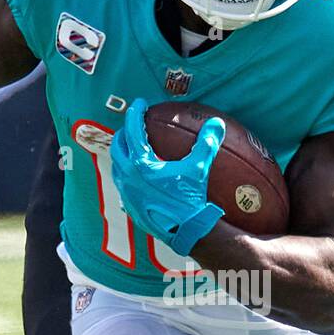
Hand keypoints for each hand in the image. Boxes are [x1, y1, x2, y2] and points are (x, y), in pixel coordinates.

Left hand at [110, 99, 224, 255]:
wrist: (184, 231)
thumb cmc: (189, 199)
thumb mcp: (198, 169)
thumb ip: (206, 144)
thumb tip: (217, 123)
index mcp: (140, 163)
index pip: (133, 131)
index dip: (136, 114)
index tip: (140, 104)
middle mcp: (128, 176)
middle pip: (118, 147)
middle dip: (123, 134)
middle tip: (132, 127)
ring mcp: (126, 193)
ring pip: (116, 167)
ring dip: (122, 155)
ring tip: (130, 150)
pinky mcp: (129, 206)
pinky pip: (122, 186)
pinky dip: (126, 176)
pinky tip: (135, 179)